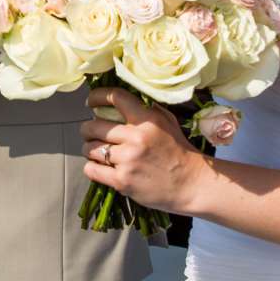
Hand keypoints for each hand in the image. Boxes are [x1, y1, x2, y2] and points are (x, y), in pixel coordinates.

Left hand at [80, 87, 203, 213]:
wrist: (192, 184)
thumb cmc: (180, 152)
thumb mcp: (169, 122)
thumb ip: (148, 110)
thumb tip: (122, 101)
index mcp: (147, 120)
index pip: (115, 97)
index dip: (96, 97)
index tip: (90, 102)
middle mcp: (135, 137)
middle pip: (93, 125)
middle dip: (87, 129)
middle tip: (90, 132)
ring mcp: (127, 160)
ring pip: (90, 148)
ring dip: (89, 148)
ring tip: (95, 150)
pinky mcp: (122, 181)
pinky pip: (92, 169)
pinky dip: (91, 167)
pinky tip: (99, 167)